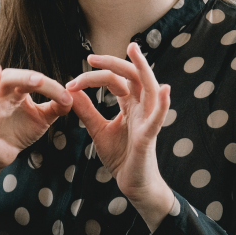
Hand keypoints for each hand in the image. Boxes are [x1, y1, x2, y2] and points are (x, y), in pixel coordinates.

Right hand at [0, 64, 73, 171]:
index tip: (67, 98)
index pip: (33, 82)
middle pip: (10, 79)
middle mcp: (1, 96)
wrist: (5, 153)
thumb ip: (57, 107)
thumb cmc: (22, 129)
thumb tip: (73, 97)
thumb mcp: (43, 118)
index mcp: (17, 91)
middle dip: (24, 78)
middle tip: (39, 80)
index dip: (50, 88)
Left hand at [66, 42, 174, 229]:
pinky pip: (159, 118)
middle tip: (91, 57)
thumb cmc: (120, 156)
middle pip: (131, 76)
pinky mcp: (150, 136)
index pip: (114, 81)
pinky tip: (164, 89)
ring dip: (143, 68)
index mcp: (129, 105)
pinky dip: (162, 104)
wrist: (131, 183)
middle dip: (113, 64)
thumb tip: (70, 91)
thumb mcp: (97, 129)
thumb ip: (86, 111)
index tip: (71, 82)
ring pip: (149, 88)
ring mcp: (148, 120)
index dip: (94, 76)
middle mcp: (141, 108)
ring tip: (135, 52)